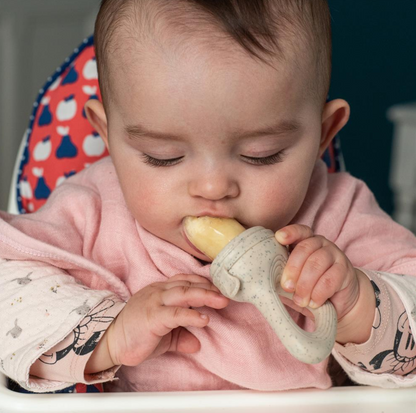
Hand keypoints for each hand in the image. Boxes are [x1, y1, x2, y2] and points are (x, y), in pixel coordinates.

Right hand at [106, 274, 228, 366]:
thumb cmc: (136, 334)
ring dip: (206, 296)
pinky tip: (205, 319)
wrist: (110, 341)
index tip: (219, 290)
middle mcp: (159, 291)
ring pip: (184, 293)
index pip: (185, 280)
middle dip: (210, 288)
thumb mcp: (163, 334)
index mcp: (160, 290)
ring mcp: (155, 302)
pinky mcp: (152, 317)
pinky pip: (176, 314)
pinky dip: (192, 315)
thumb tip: (197, 343)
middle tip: (227, 294)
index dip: (203, 283)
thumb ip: (180, 334)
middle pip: (188, 284)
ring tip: (222, 302)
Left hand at [275, 224, 375, 343]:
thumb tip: (262, 283)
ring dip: (306, 284)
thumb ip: (282, 277)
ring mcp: (335, 255)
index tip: (279, 238)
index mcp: (305, 241)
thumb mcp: (294, 280)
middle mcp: (321, 244)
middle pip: (305, 248)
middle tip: (287, 287)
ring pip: (318, 263)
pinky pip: (331, 279)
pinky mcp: (345, 271)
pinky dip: (319, 292)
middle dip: (293, 268)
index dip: (290, 233)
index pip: (299, 231)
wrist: (338, 301)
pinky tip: (313, 302)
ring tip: (300, 300)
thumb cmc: (309, 287)